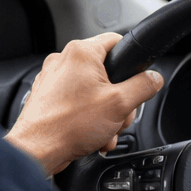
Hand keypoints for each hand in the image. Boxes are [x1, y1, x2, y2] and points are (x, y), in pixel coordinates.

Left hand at [4, 32, 162, 174]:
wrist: (37, 150)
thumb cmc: (68, 125)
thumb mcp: (120, 104)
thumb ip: (144, 86)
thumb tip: (154, 78)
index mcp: (81, 53)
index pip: (117, 40)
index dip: (132, 60)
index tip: (137, 77)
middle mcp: (63, 61)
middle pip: (108, 71)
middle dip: (120, 97)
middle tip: (119, 114)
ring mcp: (53, 79)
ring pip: (95, 90)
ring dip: (106, 112)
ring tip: (104, 129)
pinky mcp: (48, 96)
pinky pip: (79, 101)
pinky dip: (89, 117)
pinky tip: (93, 134)